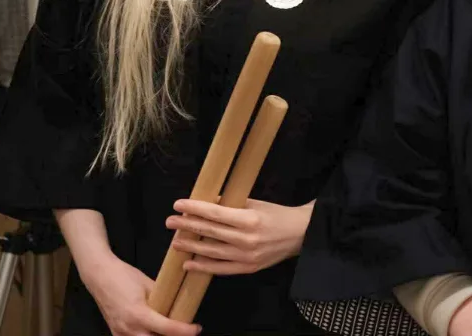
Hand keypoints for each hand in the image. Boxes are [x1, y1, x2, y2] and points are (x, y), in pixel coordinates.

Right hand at [79, 251, 200, 335]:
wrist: (99, 275)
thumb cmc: (123, 276)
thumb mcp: (148, 283)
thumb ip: (162, 296)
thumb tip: (177, 301)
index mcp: (139, 314)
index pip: (167, 329)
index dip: (185, 331)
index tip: (196, 328)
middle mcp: (129, 328)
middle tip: (184, 331)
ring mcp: (120, 333)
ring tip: (169, 331)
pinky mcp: (115, 333)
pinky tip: (152, 332)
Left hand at [167, 198, 313, 275]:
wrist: (301, 234)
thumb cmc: (278, 214)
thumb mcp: (256, 203)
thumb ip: (232, 204)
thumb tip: (208, 202)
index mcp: (249, 219)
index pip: (215, 214)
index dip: (194, 209)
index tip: (178, 205)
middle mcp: (246, 239)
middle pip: (210, 232)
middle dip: (187, 226)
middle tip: (170, 222)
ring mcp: (247, 256)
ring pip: (212, 253)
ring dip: (191, 247)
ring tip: (175, 242)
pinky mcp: (248, 268)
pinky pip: (221, 269)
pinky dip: (204, 267)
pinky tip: (189, 264)